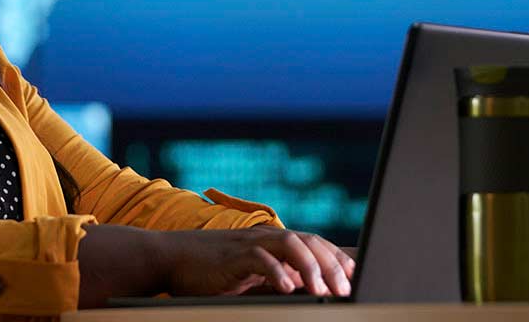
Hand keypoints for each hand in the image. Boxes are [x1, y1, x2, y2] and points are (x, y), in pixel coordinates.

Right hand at [159, 226, 354, 298]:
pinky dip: (275, 272)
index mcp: (272, 242)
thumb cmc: (210, 270)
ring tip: (324, 291)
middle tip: (347, 288)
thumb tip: (306, 288)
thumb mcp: (250, 275)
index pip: (313, 243)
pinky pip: (258, 259)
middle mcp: (264, 238)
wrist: (171, 257)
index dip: (337, 256)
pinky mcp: (232, 256)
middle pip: (308, 242)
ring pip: (290, 244)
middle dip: (332, 264)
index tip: (357, 274)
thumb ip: (276, 277)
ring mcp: (248, 244)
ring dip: (310, 266)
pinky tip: (287, 289)